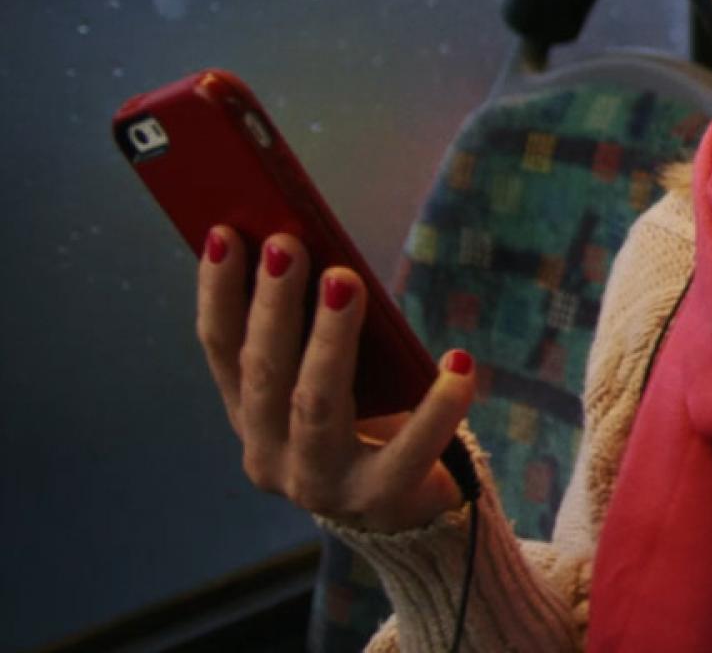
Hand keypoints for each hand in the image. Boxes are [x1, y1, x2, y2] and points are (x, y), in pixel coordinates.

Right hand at [196, 226, 475, 532]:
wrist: (408, 512)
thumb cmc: (369, 419)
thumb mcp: (332, 374)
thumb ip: (316, 329)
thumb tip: (313, 244)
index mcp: (250, 415)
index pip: (221, 349)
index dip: (219, 292)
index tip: (225, 233)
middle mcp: (270, 455)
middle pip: (265, 371)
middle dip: (274, 303)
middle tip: (287, 243)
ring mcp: (320, 484)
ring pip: (317, 404)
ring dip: (330, 337)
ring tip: (344, 280)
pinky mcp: (381, 498)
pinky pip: (411, 447)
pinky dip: (437, 404)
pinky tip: (458, 361)